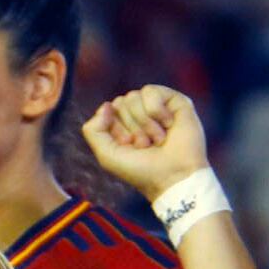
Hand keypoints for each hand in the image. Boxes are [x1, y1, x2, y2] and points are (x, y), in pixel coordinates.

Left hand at [78, 84, 209, 198]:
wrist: (173, 177)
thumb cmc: (141, 170)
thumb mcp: (107, 155)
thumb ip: (93, 130)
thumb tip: (107, 105)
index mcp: (123, 125)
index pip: (108, 110)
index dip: (116, 130)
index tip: (129, 147)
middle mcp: (140, 113)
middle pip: (121, 101)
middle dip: (132, 127)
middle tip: (146, 145)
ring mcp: (157, 106)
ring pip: (134, 96)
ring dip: (144, 123)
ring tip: (158, 140)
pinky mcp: (175, 101)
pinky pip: (151, 91)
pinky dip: (156, 111)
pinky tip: (169, 125)